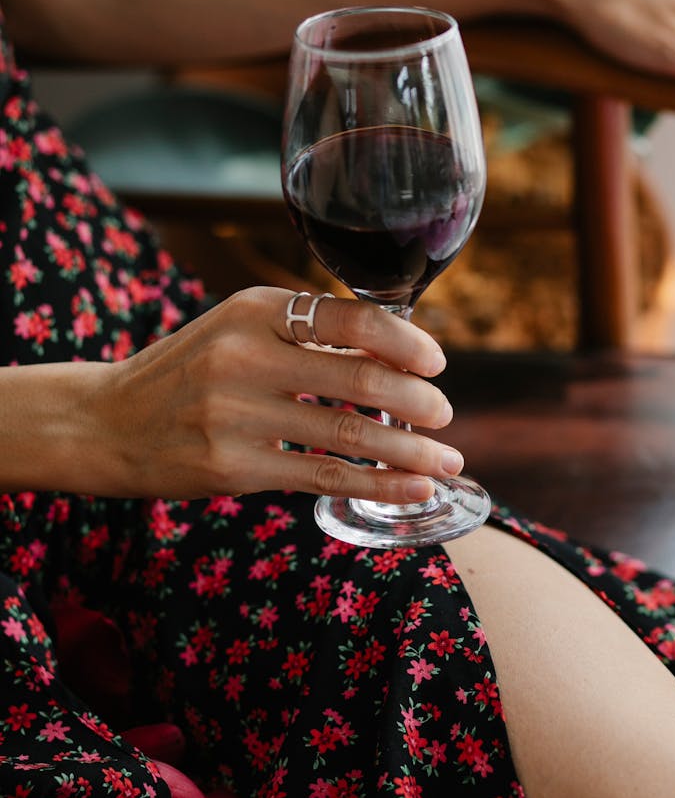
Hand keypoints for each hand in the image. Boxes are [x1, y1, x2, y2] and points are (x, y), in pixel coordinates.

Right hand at [91, 288, 460, 501]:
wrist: (105, 422)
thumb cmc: (188, 374)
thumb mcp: (238, 331)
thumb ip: (306, 337)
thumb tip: (396, 356)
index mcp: (253, 308)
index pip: (349, 317)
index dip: (406, 343)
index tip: (436, 363)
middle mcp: (244, 354)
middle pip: (359, 378)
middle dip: (419, 401)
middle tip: (445, 414)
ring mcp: (234, 414)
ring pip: (349, 433)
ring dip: (412, 451)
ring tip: (446, 461)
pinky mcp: (232, 467)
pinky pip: (324, 476)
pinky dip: (378, 484)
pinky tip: (413, 489)